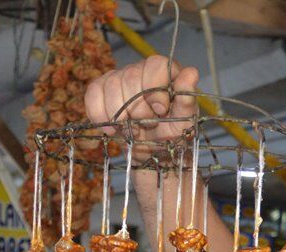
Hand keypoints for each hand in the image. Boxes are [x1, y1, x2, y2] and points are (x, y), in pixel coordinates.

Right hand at [84, 56, 200, 154]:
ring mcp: (120, 77)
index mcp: (166, 72)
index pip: (155, 65)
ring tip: (133, 130)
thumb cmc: (172, 134)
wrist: (153, 152)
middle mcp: (142, 69)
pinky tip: (112, 129)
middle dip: (137, 108)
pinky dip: (100, 114)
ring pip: (111, 85)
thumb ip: (187, 99)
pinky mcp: (102, 89)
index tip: (159, 111)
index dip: (154, 89)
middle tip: (146, 126)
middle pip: (130, 77)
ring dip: (120, 115)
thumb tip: (192, 73)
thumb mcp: (184, 122)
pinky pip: (93, 93)